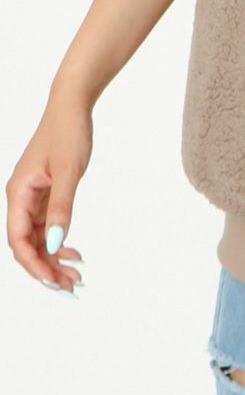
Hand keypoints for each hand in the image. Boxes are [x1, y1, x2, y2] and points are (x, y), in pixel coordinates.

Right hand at [5, 94, 92, 294]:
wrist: (72, 106)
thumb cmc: (68, 133)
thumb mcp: (70, 171)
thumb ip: (62, 207)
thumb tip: (56, 244)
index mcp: (18, 194)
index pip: (18, 240)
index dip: (34, 264)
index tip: (54, 282)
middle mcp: (20, 198)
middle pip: (27, 244)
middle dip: (46, 268)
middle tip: (72, 288)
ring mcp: (32, 196)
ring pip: (38, 237)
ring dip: (54, 258)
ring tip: (76, 277)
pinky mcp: (45, 192)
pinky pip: (47, 225)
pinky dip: (59, 240)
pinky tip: (74, 253)